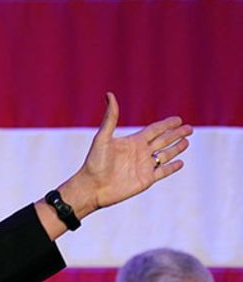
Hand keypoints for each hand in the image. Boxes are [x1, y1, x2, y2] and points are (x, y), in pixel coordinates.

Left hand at [57, 92, 191, 219]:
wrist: (91, 187)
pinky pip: (163, 172)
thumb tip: (109, 94)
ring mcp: (144, 167)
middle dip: (176, 134)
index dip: (166, 124)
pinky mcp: (146, 180)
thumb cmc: (94, 163)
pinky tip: (181, 162)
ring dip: (176, 149)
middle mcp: (140, 153)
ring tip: (187, 142)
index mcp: (133, 142)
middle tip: (190, 129)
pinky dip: (172, 167)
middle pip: (163, 141)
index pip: (154, 130)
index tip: (178, 119)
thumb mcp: (103, 138)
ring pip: (165, 155)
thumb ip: (110, 118)